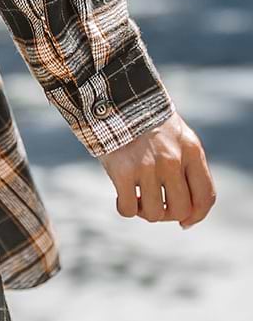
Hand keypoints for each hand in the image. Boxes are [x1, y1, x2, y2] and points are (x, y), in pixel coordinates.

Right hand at [99, 111, 215, 227]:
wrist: (116, 99)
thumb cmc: (148, 123)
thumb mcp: (178, 138)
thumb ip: (187, 169)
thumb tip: (186, 217)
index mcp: (190, 150)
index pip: (205, 197)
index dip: (197, 215)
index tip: (185, 221)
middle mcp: (172, 159)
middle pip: (180, 209)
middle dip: (168, 215)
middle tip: (156, 204)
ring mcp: (147, 165)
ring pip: (154, 213)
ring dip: (145, 211)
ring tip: (138, 197)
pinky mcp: (122, 170)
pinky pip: (128, 208)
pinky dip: (125, 208)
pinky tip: (122, 196)